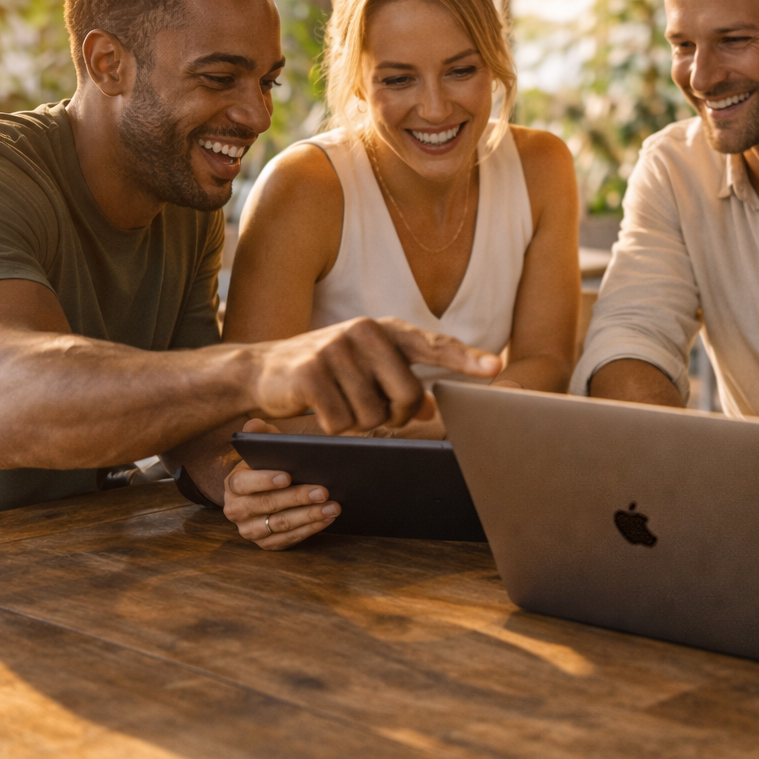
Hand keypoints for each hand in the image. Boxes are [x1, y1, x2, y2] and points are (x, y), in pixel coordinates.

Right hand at [223, 419, 341, 549]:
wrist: (265, 493)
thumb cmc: (268, 466)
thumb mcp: (263, 448)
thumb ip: (260, 434)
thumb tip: (254, 425)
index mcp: (233, 484)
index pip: (244, 483)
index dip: (264, 480)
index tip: (287, 476)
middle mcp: (236, 509)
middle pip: (267, 505)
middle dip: (297, 498)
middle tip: (323, 491)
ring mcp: (250, 530)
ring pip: (280, 524)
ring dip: (309, 516)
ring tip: (333, 506)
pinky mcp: (266, 544)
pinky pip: (289, 539)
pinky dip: (310, 529)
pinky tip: (328, 519)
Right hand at [251, 317, 499, 434]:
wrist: (262, 371)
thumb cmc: (326, 372)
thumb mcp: (367, 372)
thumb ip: (400, 383)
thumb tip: (432, 408)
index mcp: (386, 330)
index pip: (434, 345)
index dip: (466, 359)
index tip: (495, 367)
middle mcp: (365, 331)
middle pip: (409, 395)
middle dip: (397, 417)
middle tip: (377, 415)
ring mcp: (337, 350)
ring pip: (374, 415)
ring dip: (360, 424)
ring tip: (340, 405)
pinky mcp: (311, 373)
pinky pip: (342, 422)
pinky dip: (335, 428)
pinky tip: (320, 411)